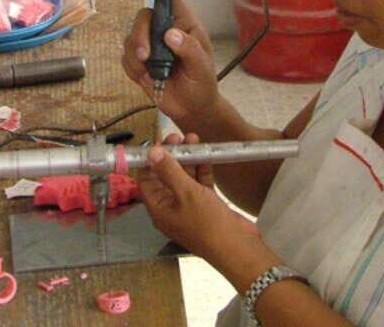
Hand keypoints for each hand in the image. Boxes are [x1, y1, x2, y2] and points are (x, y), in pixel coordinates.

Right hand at [121, 0, 218, 124]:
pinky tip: (146, 78)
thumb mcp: (202, 68)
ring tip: (150, 73)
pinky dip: (132, 68)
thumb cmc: (202, 85)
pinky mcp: (139, 62)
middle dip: (139, 35)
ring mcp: (150, 46)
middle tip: (145, 56)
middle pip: (143, 17)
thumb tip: (170, 35)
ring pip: (130, 37)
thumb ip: (189, 50)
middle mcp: (165, 31)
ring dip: (135, 56)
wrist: (191, 110)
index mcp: (185, 26)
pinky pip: (125, 57)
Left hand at [139, 133, 260, 258]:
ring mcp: (190, 206)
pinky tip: (206, 154)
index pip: (147, 180)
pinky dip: (202, 169)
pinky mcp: (207, 204)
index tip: (159, 142)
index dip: (151, 161)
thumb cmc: (206, 223)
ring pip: (185, 177)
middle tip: (178, 137)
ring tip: (193, 138)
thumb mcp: (185, 193)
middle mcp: (171, 207)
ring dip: (188, 159)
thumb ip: (169, 170)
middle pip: (166, 176)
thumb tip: (151, 152)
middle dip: (172, 155)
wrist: (236, 246)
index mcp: (159, 208)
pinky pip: (200, 183)